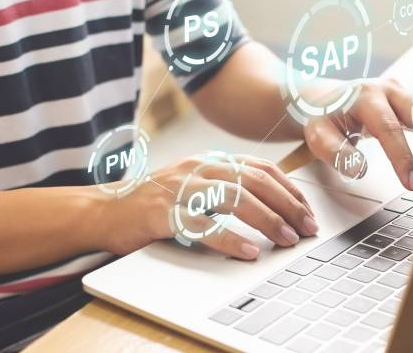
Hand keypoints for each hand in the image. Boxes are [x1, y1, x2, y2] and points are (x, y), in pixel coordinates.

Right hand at [99, 154, 316, 259]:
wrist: (105, 209)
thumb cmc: (156, 202)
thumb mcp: (196, 185)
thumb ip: (227, 187)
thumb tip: (273, 206)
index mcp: (210, 160)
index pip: (260, 168)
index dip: (289, 189)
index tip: (307, 211)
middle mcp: (198, 167)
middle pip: (254, 181)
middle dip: (287, 205)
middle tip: (306, 228)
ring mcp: (180, 187)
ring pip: (234, 198)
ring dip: (267, 220)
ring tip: (286, 239)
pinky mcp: (163, 211)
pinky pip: (203, 224)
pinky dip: (230, 239)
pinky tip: (249, 251)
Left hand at [303, 78, 412, 189]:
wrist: (325, 98)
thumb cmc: (323, 118)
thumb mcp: (318, 135)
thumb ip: (335, 152)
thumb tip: (359, 170)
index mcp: (366, 96)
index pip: (390, 128)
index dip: (403, 157)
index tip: (411, 184)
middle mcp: (390, 89)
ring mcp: (405, 93)